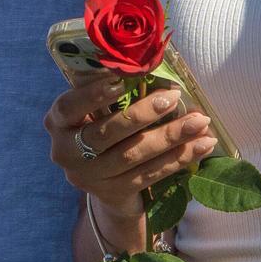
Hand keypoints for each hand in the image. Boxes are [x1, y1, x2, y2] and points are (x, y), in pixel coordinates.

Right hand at [45, 73, 212, 243]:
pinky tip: (202, 145)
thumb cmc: (106, 128)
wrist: (106, 182)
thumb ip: (114, 92)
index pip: (69, 106)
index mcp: (58, 122)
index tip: (120, 81)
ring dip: (170, 137)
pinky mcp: (113, 194)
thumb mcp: (98, 110)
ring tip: (200, 123)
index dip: (93, 95)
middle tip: (174, 98)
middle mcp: (65, 152)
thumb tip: (156, 67)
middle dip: (143, 114)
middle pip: (106, 134)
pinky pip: (150, 174)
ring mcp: (89, 177)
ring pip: (132, 155)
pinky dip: (179, 158)